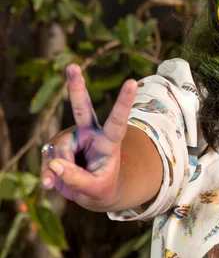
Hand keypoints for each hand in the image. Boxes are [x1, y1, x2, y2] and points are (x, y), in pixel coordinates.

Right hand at [41, 64, 137, 210]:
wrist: (94, 192)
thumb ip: (76, 180)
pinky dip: (49, 174)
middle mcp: (91, 134)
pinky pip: (48, 159)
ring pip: (58, 150)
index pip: (118, 121)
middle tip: (73, 66)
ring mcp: (73, 138)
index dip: (124, 102)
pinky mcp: (58, 146)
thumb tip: (55, 165)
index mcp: (109, 142)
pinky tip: (51, 183)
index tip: (132, 82)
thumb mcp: (95, 190)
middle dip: (76, 87)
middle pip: (82, 109)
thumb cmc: (102, 188)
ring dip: (58, 170)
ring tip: (67, 183)